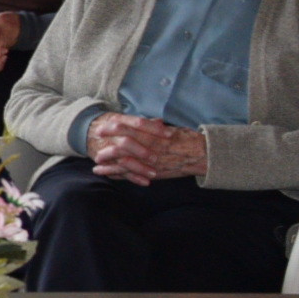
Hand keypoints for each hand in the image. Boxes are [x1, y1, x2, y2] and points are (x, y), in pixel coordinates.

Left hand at [87, 115, 206, 184]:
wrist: (203, 156)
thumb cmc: (189, 140)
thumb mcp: (173, 130)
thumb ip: (157, 128)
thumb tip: (147, 122)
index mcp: (156, 135)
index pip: (132, 128)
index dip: (117, 126)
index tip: (105, 124)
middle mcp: (152, 148)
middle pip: (125, 144)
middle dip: (109, 142)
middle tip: (95, 139)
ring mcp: (151, 162)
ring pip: (125, 162)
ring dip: (109, 162)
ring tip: (97, 161)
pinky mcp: (153, 173)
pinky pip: (131, 175)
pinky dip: (117, 174)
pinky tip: (106, 174)